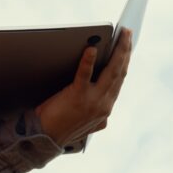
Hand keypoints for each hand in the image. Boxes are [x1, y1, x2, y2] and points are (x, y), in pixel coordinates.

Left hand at [34, 28, 132, 149]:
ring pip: (110, 71)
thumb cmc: (59, 125)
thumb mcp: (86, 121)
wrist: (44, 140)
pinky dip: (89, 61)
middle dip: (125, 50)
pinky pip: (85, 75)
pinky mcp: (78, 97)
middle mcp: (104, 104)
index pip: (120, 78)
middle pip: (119, 71)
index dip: (125, 59)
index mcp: (106, 107)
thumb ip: (98, 111)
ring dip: (117, 51)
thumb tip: (105, 95)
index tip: (128, 44)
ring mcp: (93, 102)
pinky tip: (91, 49)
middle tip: (127, 32)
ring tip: (118, 35)